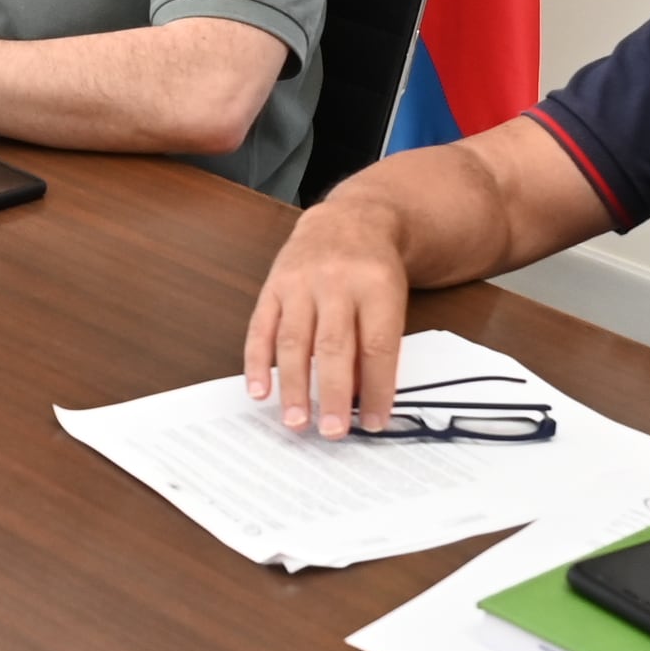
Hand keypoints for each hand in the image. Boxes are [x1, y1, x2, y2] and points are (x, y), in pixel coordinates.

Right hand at [243, 194, 415, 436]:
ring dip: (293, 385)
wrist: (351, 219)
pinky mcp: (273, 285)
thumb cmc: (375, 270)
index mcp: (376, 287)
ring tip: (296, 421)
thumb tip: (359, 399)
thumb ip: (376, 343)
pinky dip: (257, 362)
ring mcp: (300, 283)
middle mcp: (337, 283)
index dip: (376, 388)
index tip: (372, 422)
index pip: (377, 346)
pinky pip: (261, 327)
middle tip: (330, 431)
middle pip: (334, 347)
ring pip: (295, 341)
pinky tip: (259, 391)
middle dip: (331, 393)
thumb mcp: (391, 299)